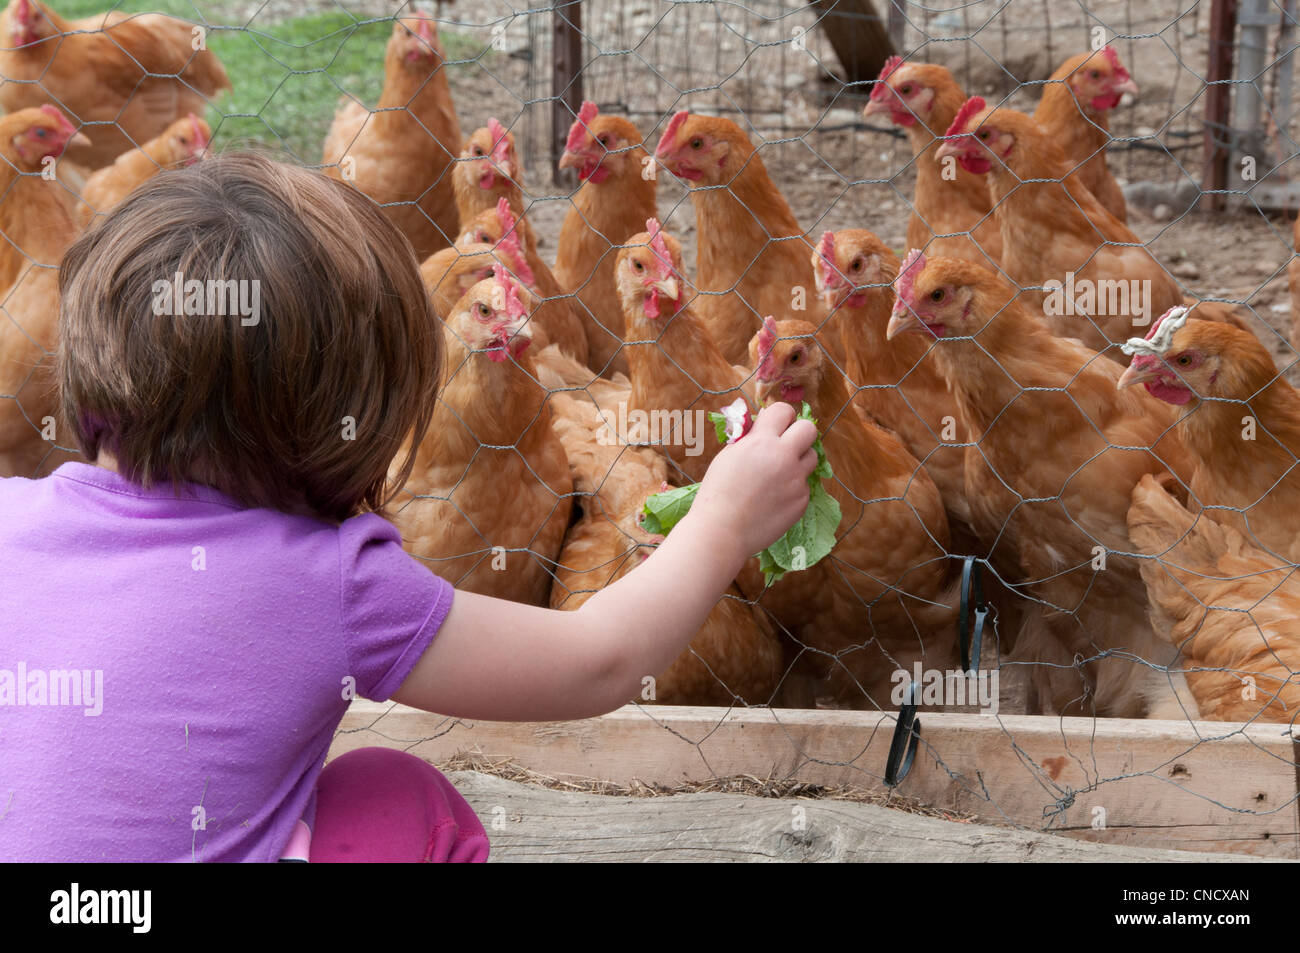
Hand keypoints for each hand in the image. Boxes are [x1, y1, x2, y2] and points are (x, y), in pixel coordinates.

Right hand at [689, 402, 818, 558]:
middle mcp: (783, 456)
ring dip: (799, 461)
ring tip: (779, 474)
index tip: (777, 425)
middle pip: (809, 429)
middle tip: (787, 445)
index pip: (785, 410)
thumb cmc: (718, 492)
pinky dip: (792, 489)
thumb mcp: (728, 455)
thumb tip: (764, 424)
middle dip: (800, 433)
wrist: (722, 530)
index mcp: (761, 441)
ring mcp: (796, 479)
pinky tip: (774, 499)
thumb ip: (750, 438)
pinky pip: (804, 486)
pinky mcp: (801, 501)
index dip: (782, 417)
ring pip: (812, 458)